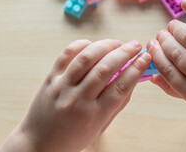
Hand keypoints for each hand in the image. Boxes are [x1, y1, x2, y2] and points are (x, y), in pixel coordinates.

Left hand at [0, 39, 150, 151]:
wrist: (39, 144)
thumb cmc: (74, 137)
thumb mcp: (102, 126)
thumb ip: (118, 104)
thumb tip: (134, 79)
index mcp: (95, 115)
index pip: (121, 86)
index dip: (136, 69)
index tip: (145, 58)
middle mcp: (78, 100)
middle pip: (105, 69)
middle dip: (125, 53)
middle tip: (136, 45)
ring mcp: (62, 87)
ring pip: (86, 58)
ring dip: (105, 46)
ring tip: (117, 43)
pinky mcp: (51, 79)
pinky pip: (66, 55)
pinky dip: (82, 45)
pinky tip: (93, 44)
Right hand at [147, 0, 185, 114]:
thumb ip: (176, 91)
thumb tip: (151, 75)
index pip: (167, 70)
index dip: (156, 55)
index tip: (152, 45)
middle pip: (176, 53)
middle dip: (163, 41)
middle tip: (161, 35)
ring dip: (175, 29)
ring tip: (172, 26)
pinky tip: (185, 4)